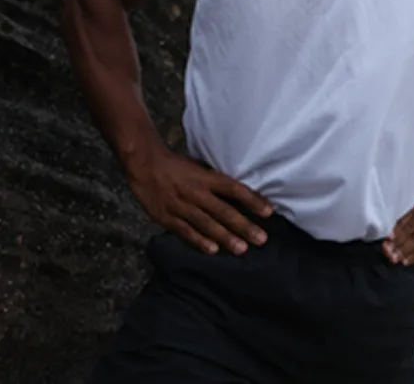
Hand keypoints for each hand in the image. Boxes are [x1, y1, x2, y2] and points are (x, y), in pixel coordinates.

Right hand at [127, 149, 273, 254]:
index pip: (234, 189)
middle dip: (244, 226)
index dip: (252, 200)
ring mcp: (181, 206)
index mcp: (205, 177)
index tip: (269, 212)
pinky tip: (213, 250)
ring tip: (242, 249)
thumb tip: (238, 194)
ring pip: (207, 224)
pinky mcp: (167, 217)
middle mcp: (196, 192)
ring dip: (226, 237)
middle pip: (224, 210)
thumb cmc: (175, 166)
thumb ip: (215, 181)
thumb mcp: (198, 167)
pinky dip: (199, 241)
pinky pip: (186, 231)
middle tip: (261, 239)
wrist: (144, 164)